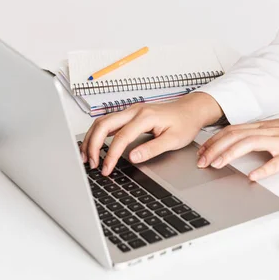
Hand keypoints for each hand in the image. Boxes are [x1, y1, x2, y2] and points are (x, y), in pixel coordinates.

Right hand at [81, 92, 222, 175]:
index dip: (111, 155)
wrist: (190, 110)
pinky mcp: (130, 115)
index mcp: (145, 117)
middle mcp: (135, 111)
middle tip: (91, 163)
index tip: (106, 169)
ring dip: (92, 138)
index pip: (121, 137)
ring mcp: (131, 111)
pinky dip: (98, 134)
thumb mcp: (174, 140)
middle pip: (103, 124)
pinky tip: (95, 146)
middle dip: (92, 144)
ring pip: (102, 122)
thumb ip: (152, 149)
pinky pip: (108, 122)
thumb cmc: (185, 123)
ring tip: (87, 157)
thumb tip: (133, 157)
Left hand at [196, 113, 278, 180]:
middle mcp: (269, 131)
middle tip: (201, 162)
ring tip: (217, 165)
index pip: (232, 130)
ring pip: (250, 143)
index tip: (201, 152)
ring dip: (231, 154)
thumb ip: (258, 136)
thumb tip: (237, 144)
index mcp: (264, 126)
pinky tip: (253, 176)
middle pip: (235, 135)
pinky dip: (264, 169)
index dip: (214, 141)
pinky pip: (277, 162)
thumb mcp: (277, 131)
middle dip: (215, 148)